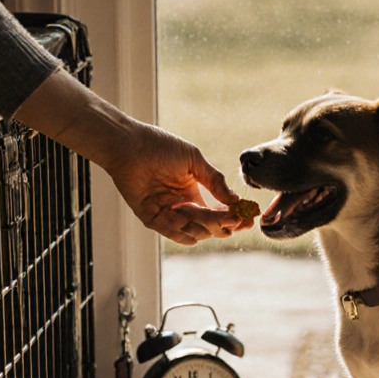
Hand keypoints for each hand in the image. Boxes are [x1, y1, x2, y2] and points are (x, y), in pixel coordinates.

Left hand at [104, 124, 251, 244]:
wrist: (130, 145)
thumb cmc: (160, 147)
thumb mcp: (194, 161)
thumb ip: (214, 180)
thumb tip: (235, 200)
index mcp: (194, 194)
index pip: (218, 213)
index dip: (234, 217)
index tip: (248, 218)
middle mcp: (182, 207)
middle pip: (209, 227)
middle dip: (223, 224)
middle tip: (235, 219)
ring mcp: (167, 214)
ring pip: (193, 232)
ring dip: (204, 225)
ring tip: (209, 213)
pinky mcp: (150, 217)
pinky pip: (170, 231)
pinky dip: (182, 229)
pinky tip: (189, 216)